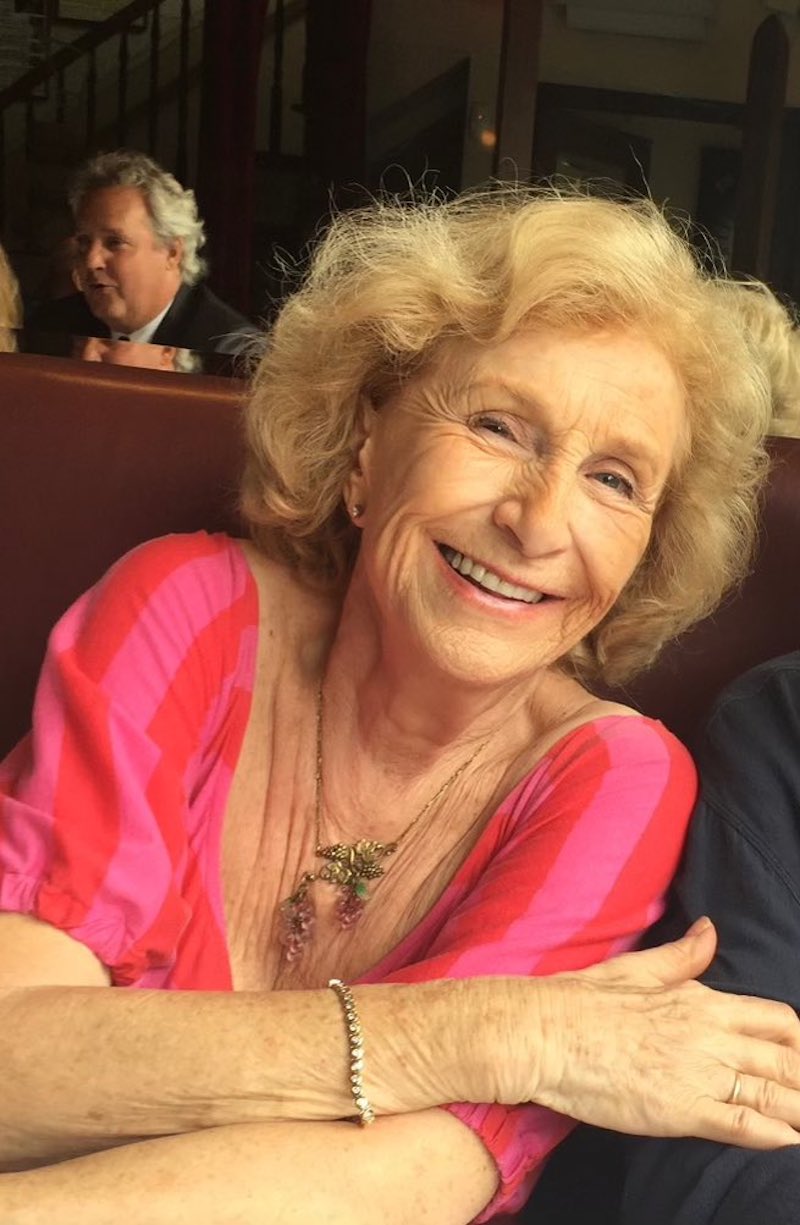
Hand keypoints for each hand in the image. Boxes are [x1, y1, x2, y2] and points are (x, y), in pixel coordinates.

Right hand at [519, 918, 799, 1147]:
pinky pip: (744, 1125)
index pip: (778, 1020)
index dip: (799, 1043)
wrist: (544, 1033)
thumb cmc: (581, 1001)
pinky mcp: (682, 1110)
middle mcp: (710, 1035)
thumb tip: (710, 930)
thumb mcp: (637, 968)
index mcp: (702, 1001)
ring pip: (775, 1094)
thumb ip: (682, 956)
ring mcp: (699, 1073)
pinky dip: (775, 1134)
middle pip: (787, 1061)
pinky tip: (789, 1141)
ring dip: (799, 1109)